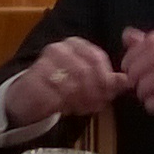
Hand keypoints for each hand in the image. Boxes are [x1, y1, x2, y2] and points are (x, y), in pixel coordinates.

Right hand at [8, 35, 123, 130]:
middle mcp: (58, 49)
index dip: (106, 78)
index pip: (97, 57)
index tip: (109, 94)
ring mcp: (44, 64)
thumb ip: (107, 80)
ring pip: (74, 83)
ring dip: (84, 100)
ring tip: (85, 108)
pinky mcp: (35, 82)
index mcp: (74, 44)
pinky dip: (69, 105)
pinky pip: (59, 95)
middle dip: (97, 91)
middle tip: (99, 105)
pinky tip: (70, 109)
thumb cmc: (61, 86)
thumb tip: (126, 80)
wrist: (27, 97)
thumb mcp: (87, 82)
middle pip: (87, 70)